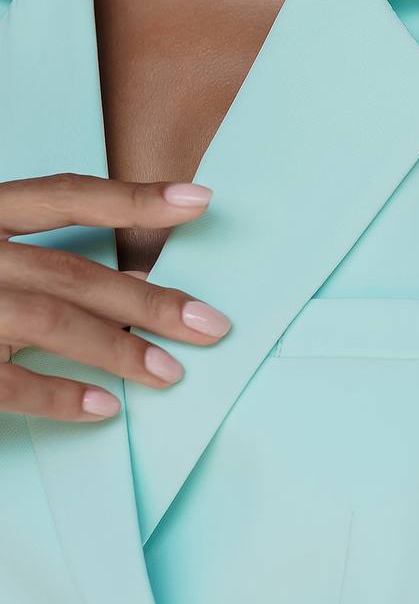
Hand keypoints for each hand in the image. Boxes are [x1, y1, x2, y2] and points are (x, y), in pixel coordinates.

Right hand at [0, 173, 230, 421]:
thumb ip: (32, 249)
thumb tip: (128, 281)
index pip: (66, 194)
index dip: (134, 196)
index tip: (201, 199)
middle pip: (75, 270)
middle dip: (149, 300)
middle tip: (212, 325)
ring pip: (50, 321)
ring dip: (117, 350)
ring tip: (170, 373)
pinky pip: (3, 381)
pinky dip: (55, 395)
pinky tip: (102, 409)